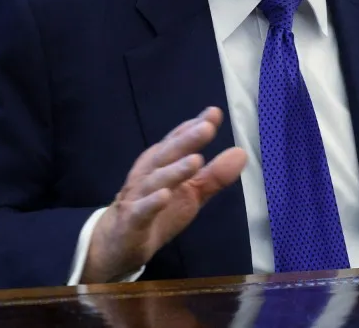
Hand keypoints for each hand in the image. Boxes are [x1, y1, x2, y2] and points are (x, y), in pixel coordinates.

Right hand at [81, 107, 245, 282]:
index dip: (194, 127)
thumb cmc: (158, 212)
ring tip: (195, 160)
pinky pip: (141, 211)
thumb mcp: (191, 193)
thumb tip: (241, 153)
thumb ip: (214, 175)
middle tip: (206, 127)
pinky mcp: (132, 222)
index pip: (178, 141)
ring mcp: (138, 197)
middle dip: (186, 140)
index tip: (214, 113)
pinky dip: (152, 203)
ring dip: (175, 170)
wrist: (118, 244)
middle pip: (167, 154)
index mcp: (162, 163)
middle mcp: (148, 174)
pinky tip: (164, 195)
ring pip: (156, 180)